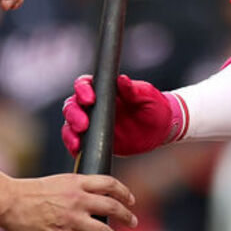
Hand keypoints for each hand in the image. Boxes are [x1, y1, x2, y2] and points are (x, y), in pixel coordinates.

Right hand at [0, 173, 137, 230]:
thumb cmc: (33, 191)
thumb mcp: (60, 181)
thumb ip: (78, 187)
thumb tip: (96, 194)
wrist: (10, 201)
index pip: (110, 184)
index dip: (124, 192)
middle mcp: (77, 200)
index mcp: (77, 183)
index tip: (131, 200)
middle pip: (112, 207)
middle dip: (127, 216)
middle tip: (133, 223)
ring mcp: (69, 219)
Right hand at [60, 74, 182, 156]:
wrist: (160, 128)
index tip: (90, 99)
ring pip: (70, 125)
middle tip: (83, 125)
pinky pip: (77, 143)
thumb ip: (133, 90)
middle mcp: (94, 105)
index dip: (82, 90)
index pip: (84, 84)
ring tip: (77, 142)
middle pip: (72, 105)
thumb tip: (121, 79)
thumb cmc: (153, 106)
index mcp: (104, 90)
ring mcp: (92, 123)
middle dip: (73, 114)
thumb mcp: (147, 96)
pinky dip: (73, 147)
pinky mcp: (94, 140)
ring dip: (70, 133)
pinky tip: (77, 151)